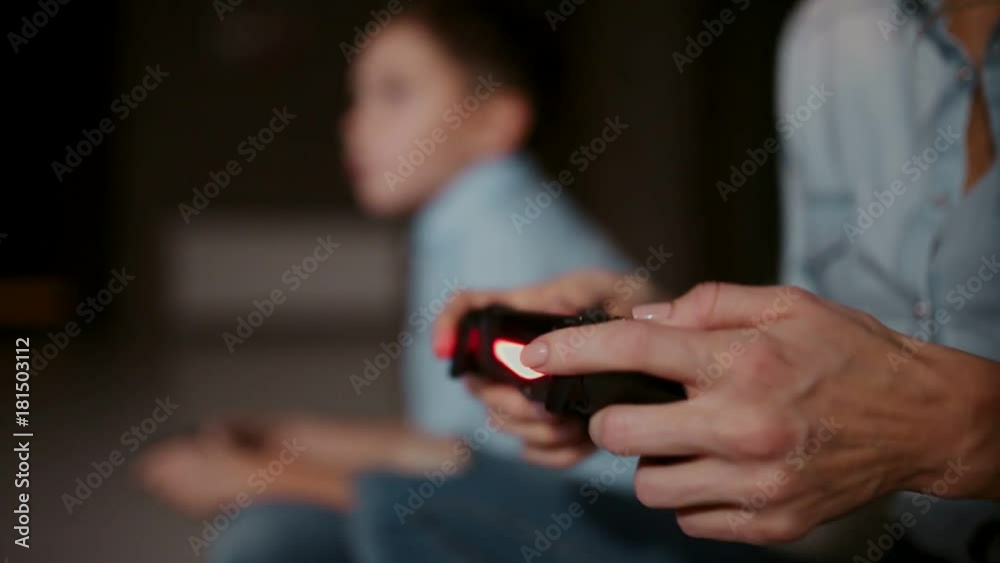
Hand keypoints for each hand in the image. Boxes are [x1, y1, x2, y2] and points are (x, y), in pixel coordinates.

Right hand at [435, 268, 660, 466]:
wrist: (673, 338)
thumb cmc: (638, 302)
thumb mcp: (613, 289)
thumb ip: (578, 301)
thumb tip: (544, 325)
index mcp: (527, 311)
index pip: (467, 308)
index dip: (447, 325)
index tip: (445, 350)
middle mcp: (522, 355)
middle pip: (480, 383)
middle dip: (503, 402)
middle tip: (544, 407)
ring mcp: (536, 393)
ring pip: (504, 421)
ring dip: (532, 430)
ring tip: (570, 423)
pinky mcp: (560, 425)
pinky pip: (537, 451)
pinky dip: (553, 453)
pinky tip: (578, 439)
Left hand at [517, 282, 998, 542]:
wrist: (921, 420)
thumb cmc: (850, 355)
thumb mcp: (784, 305)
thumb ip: (706, 307)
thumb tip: (643, 320)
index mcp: (742, 362)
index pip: (634, 351)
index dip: (573, 351)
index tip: (536, 358)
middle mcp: (744, 425)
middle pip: (622, 433)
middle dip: (611, 418)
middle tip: (633, 409)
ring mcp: (757, 482)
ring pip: (650, 487)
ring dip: (652, 461)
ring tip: (687, 440)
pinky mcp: (771, 523)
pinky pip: (691, 520)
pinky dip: (691, 496)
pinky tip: (719, 468)